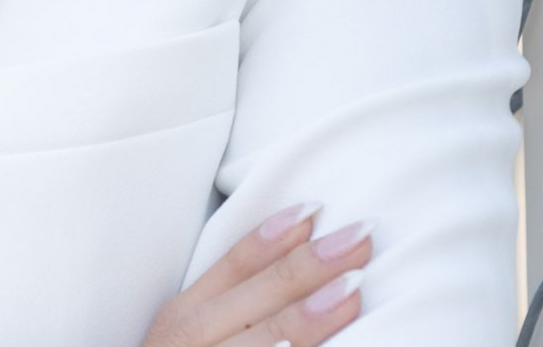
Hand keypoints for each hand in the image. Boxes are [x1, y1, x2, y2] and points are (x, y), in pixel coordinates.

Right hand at [139, 203, 372, 344]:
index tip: (315, 209)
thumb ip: (230, 304)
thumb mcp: (189, 336)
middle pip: (257, 298)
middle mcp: (192, 344)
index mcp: (183, 318)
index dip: (273, 236)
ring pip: (266, 343)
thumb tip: (296, 255)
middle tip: (360, 238)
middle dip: (310, 265)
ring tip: (354, 291)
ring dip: (310, 317)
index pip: (232, 266)